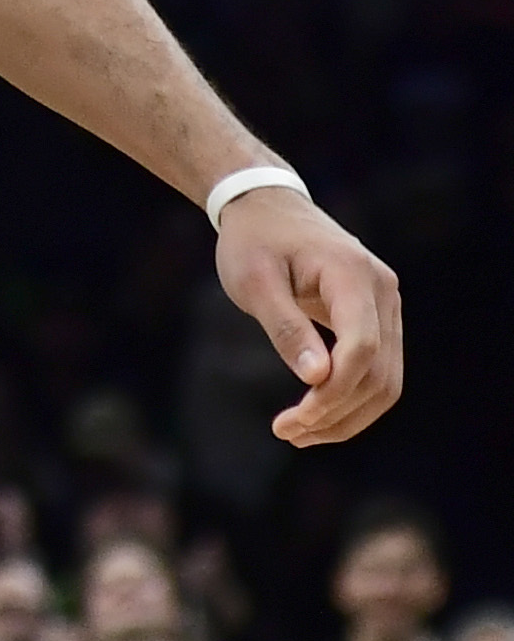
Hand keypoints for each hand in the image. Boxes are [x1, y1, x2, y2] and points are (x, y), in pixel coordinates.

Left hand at [217, 184, 400, 443]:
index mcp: (354, 276)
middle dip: (338, 413)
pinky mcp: (377, 316)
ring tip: (297, 433)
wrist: (266, 207)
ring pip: (386, 379)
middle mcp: (383, 291)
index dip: (333, 393)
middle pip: (381, 373)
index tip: (292, 421)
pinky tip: (314, 413)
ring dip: (347, 414)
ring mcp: (386, 304)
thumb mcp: (254, 282)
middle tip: (287, 433)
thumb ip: (286, 328)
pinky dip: (350, 397)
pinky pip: (377, 368)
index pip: (362, 349)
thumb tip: (317, 379)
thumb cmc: (253, 241)